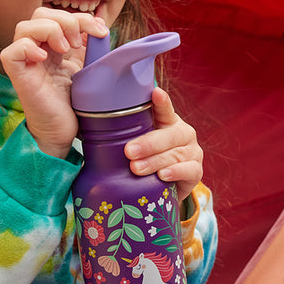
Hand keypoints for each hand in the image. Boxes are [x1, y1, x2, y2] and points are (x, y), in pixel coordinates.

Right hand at [0, 7, 107, 157]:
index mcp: (52, 46)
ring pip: (24, 27)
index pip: (58, 15)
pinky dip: (28, 48)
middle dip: (66, 20)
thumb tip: (98, 25)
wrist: (64, 131)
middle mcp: (36, 50)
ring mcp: (25, 62)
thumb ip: (90, 46)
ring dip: (51, 30)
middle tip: (79, 42)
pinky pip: (11, 51)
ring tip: (65, 49)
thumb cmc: (73, 103)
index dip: (80, 17)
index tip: (100, 31)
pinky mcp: (17, 76)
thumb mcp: (87, 67)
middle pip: (40, 14)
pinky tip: (44, 59)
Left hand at [124, 87, 202, 203]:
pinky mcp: (197, 171)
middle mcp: (183, 133)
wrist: (163, 189)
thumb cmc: (145, 161)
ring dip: (155, 161)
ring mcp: (192, 152)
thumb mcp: (135, 145)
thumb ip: (122, 133)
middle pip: (170, 135)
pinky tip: (162, 175)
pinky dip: (175, 172)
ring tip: (136, 168)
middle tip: (128, 151)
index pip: (164, 108)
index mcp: (167, 121)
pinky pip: (189, 170)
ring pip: (175, 154)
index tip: (155, 94)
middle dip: (148, 143)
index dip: (161, 102)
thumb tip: (86, 122)